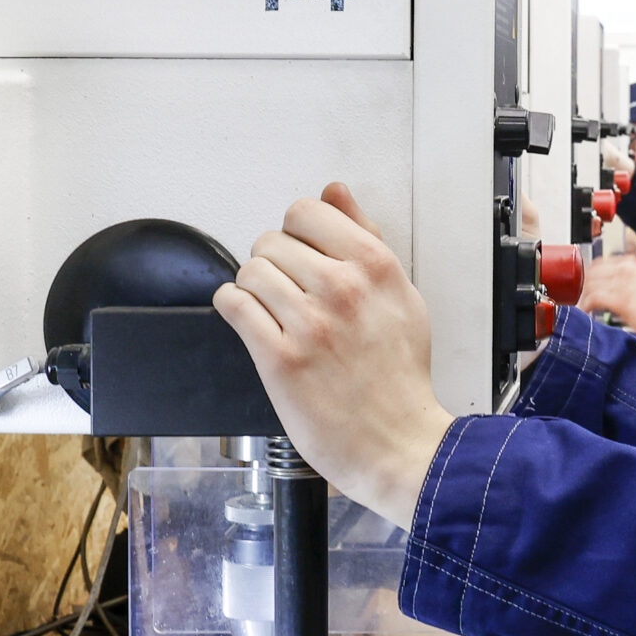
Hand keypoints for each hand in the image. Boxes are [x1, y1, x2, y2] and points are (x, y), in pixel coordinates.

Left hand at [212, 184, 455, 527]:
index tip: (300, 254)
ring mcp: (310, 324)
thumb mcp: (401, 295)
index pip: (306, 211)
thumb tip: (335, 192)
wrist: (397, 443)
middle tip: (288, 294)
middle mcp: (343, 289)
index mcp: (375, 267)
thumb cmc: (399, 377)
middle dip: (273, 264)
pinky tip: (254, 323)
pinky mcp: (281, 359)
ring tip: (273, 313)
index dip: (296, 231)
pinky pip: (234, 305)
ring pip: (250, 271)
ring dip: (253, 290)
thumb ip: (365, 237)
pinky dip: (234, 309)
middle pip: (271, 241)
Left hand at [578, 250, 635, 332]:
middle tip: (582, 294)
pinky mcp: (617, 299)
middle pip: (592, 272)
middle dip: (584, 285)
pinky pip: (594, 298)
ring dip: (584, 296)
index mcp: (629, 262)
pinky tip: (587, 310)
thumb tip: (602, 283)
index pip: (600, 262)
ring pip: (590, 285)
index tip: (587, 282)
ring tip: (584, 304)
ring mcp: (620, 283)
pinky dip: (587, 305)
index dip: (590, 274)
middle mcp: (624, 269)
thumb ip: (620, 277)